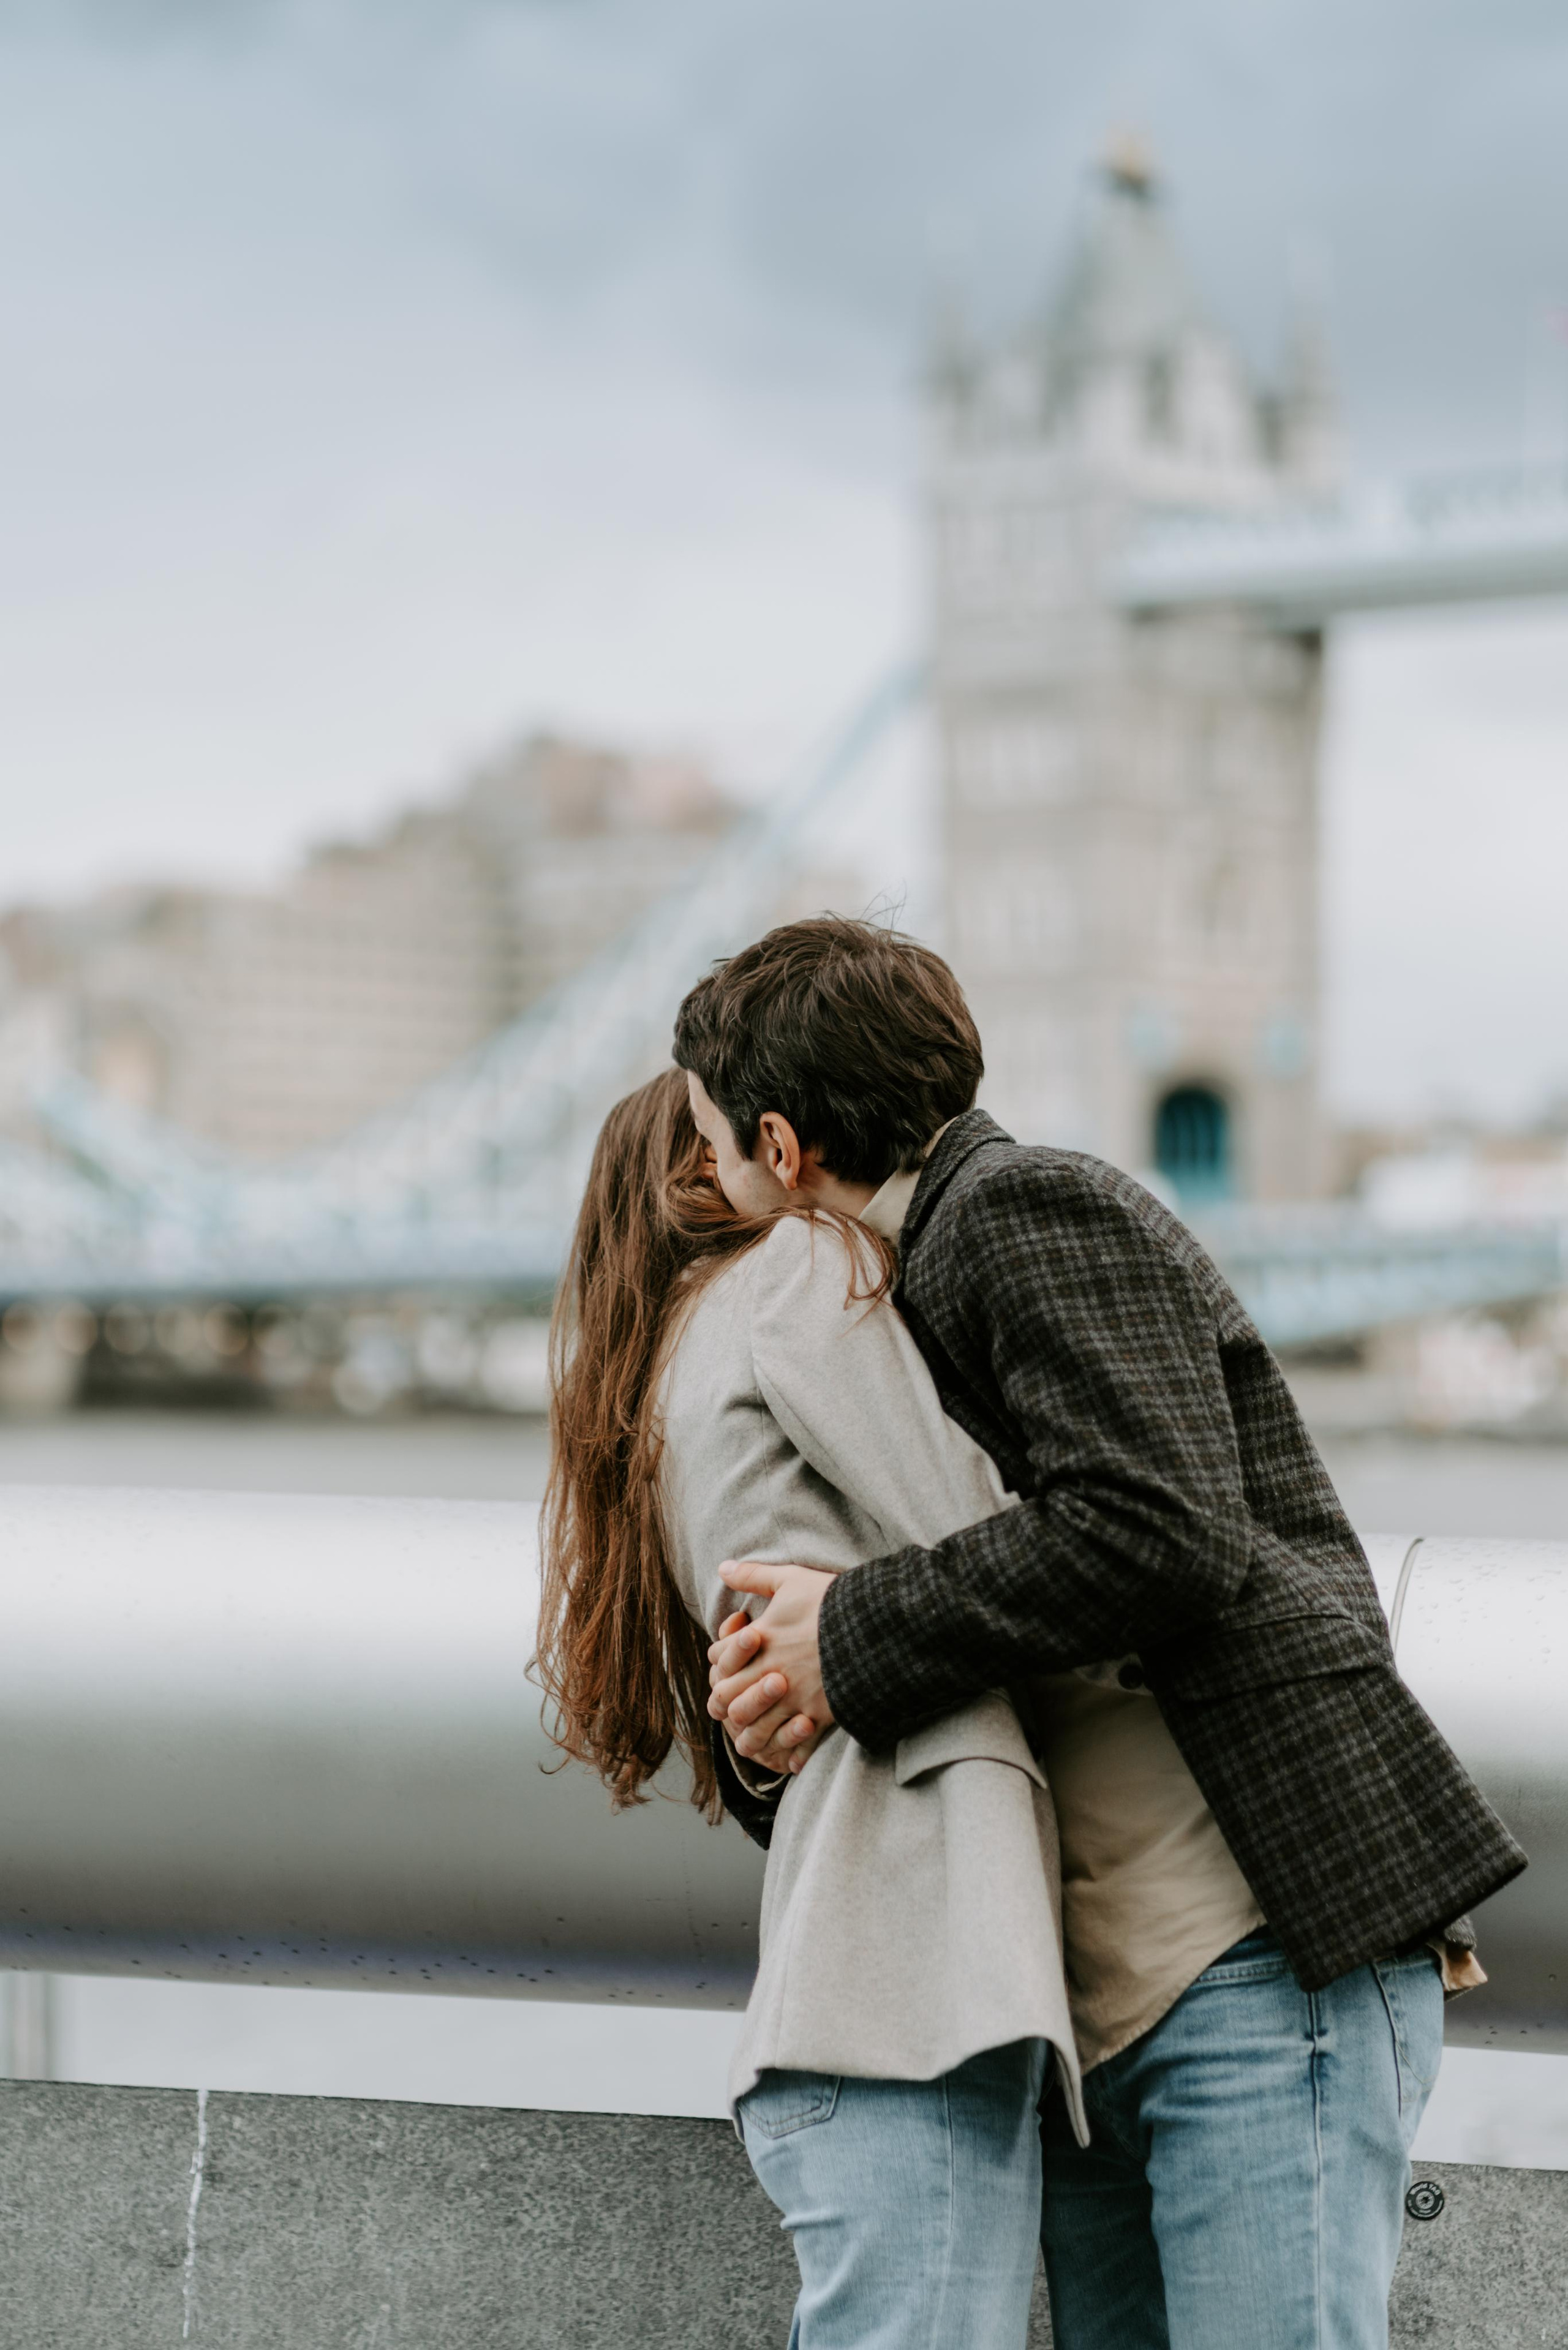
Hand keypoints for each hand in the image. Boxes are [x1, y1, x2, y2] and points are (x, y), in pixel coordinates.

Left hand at [708, 1560, 835, 1772]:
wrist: (881, 1624)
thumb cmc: (835, 1600)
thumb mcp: (792, 1579)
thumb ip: (754, 1575)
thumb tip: (722, 1566)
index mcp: (762, 1639)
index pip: (720, 1658)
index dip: (720, 1662)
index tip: (727, 1664)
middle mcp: (772, 1671)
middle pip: (730, 1699)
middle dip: (726, 1705)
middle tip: (729, 1709)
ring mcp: (795, 1696)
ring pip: (756, 1729)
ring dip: (751, 1737)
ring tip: (752, 1742)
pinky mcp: (821, 1714)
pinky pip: (797, 1743)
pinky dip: (791, 1753)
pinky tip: (791, 1760)